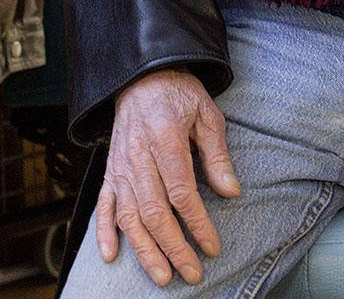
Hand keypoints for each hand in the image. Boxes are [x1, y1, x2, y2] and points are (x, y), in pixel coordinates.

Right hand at [96, 69, 240, 286]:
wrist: (144, 76)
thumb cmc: (179, 94)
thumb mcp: (207, 114)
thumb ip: (217, 155)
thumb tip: (231, 191)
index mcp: (165, 139)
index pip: (181, 192)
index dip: (197, 223)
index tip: (212, 246)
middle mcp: (138, 157)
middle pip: (154, 212)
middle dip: (173, 248)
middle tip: (192, 273)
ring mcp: (120, 167)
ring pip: (128, 217)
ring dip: (144, 250)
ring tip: (162, 276)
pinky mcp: (109, 171)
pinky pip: (103, 206)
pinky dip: (103, 232)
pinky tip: (111, 256)